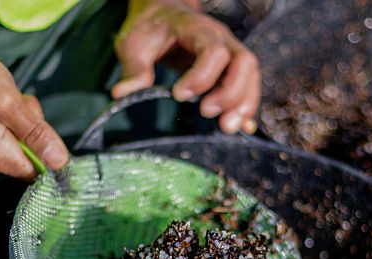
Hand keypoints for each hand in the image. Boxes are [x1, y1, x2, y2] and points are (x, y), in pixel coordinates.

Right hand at [0, 26, 67, 178]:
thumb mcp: (9, 102)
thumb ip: (36, 135)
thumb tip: (60, 162)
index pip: (35, 171)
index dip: (46, 150)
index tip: (38, 124)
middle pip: (23, 155)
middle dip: (28, 128)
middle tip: (16, 100)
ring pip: (10, 142)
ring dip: (14, 119)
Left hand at [112, 0, 259, 133]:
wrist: (162, 16)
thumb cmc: (149, 29)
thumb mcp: (133, 44)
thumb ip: (133, 69)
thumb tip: (121, 95)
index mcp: (196, 28)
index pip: (213, 50)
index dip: (201, 76)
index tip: (178, 95)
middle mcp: (221, 38)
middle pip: (243, 62)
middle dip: (229, 93)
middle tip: (206, 113)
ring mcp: (230, 52)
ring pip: (250, 75)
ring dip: (242, 104)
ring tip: (225, 128)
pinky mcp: (232, 68)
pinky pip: (249, 85)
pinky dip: (246, 107)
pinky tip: (241, 126)